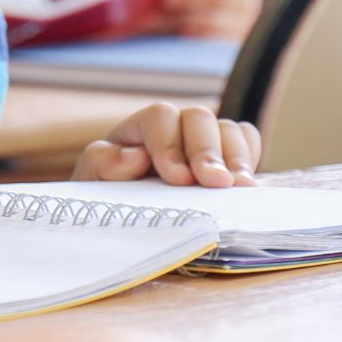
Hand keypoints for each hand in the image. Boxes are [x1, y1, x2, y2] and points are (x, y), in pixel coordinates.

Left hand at [72, 102, 260, 186]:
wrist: (127, 224)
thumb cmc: (107, 202)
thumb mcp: (92, 184)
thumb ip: (102, 164)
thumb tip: (135, 155)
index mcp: (138, 130)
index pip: (160, 117)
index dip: (170, 145)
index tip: (179, 179)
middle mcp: (175, 129)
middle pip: (199, 118)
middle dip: (208, 151)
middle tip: (217, 184)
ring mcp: (203, 142)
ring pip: (227, 129)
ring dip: (235, 158)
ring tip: (240, 189)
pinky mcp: (227, 158)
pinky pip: (247, 140)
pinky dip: (250, 157)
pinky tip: (245, 185)